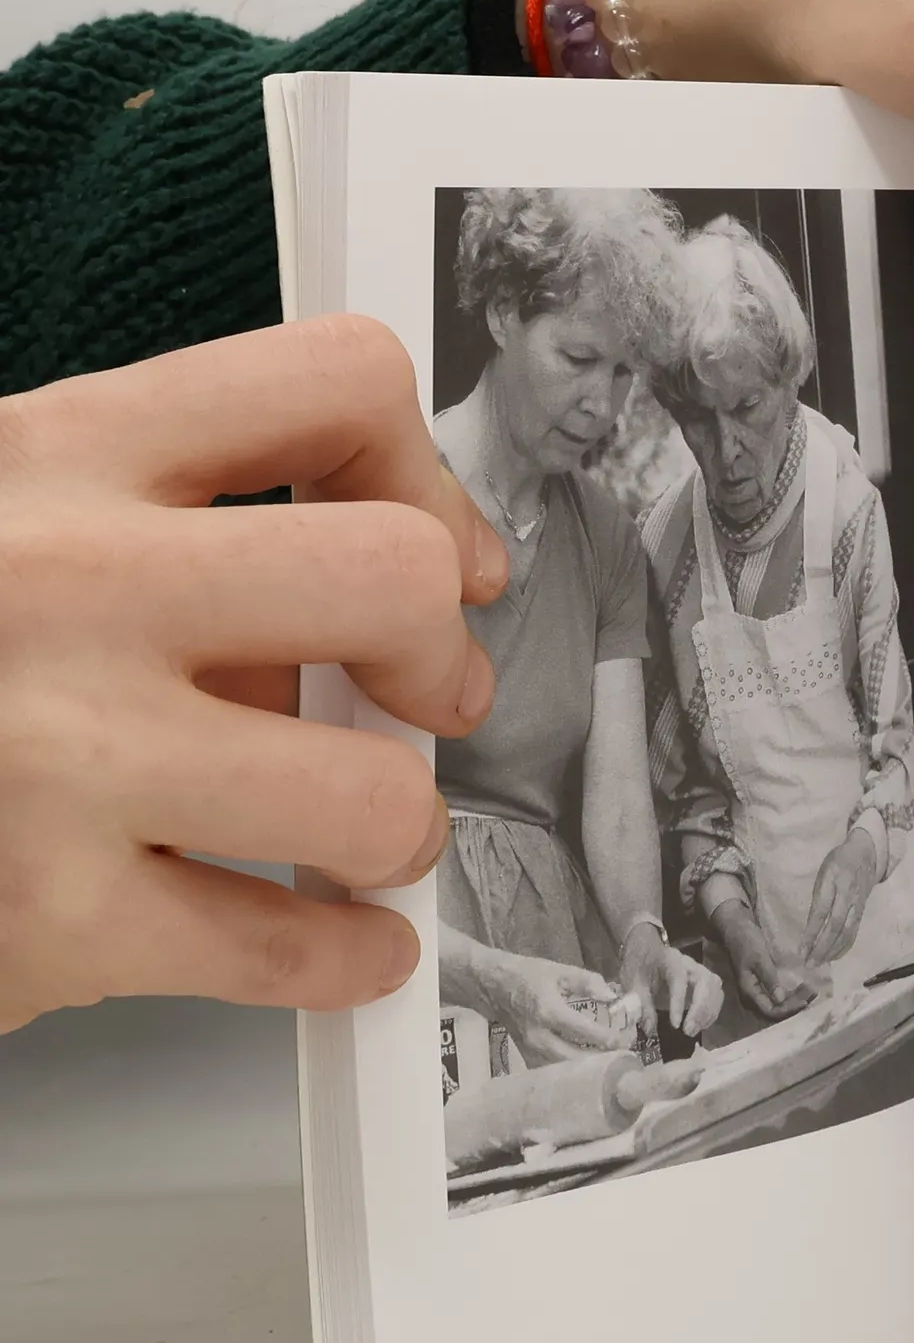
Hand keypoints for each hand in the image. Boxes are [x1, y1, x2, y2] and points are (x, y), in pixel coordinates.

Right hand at [0, 318, 509, 1032]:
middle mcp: (64, 584)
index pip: (330, 381)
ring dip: (395, 828)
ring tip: (354, 833)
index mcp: (58, 454)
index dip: (424, 471)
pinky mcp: (50, 920)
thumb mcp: (9, 524)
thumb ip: (175, 539)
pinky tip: (337, 942)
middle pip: (392, 578)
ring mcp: (57, 757)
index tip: (442, 550)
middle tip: (423, 699)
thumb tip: (395, 604)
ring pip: (371, 795)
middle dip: (438, 656)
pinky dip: (341, 961)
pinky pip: (287, 951)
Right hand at [492, 953, 629, 1064]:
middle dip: (606, 1060)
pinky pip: (554, 1073)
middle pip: (577, 1061)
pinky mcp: (527, 1058)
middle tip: (626, 1052)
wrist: (493, 986)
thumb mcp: (560, 970)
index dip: (612, 1038)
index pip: (586, 1032)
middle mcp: (539, 1036)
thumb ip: (589, 982)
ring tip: (613, 1059)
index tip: (629, 1036)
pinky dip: (574, 1072)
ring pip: (566, 1072)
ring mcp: (531, 1051)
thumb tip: (613, 997)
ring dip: (592, 1070)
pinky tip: (591, 1065)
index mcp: (549, 1010)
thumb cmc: (529, 975)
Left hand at [616, 925, 726, 1038]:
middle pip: (704, 982)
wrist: (646, 952)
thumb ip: (642, 1005)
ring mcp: (701, 971)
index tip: (675, 1025)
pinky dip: (711, 1012)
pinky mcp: (706, 981)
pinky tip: (700, 1025)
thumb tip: (650, 1030)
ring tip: (693, 1031)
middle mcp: (690, 963)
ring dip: (707, 1013)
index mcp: (670, 960)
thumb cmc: (639, 967)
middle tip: (688, 1031)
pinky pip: (716, 995)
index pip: (679, 979)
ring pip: (714, 989)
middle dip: (699, 1009)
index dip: (679, 1003)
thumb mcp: (633, 984)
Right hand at [713, 900, 816, 1022]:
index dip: (788, 1009)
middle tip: (813, 994)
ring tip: (812, 992)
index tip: (805, 1000)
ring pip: (778, 1007)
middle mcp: (751, 998)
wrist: (736, 930)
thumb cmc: (746, 942)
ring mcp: (756, 993)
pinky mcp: (762, 987)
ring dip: (795, 1002)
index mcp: (748, 992)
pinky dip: (791, 996)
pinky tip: (803, 989)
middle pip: (775, 1013)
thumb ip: (769, 979)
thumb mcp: (759, 959)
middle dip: (795, 1007)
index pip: (770, 1011)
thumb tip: (780, 999)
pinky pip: (778, 998)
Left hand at [802, 829, 880, 967]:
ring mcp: (857, 904)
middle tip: (809, 963)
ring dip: (832, 950)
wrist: (866, 853)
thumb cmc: (838, 861)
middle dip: (822, 947)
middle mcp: (847, 895)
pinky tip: (834, 956)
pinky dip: (844, 946)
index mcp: (833, 882)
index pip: (821, 912)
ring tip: (819, 963)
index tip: (801, 949)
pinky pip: (854, 931)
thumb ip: (818, 896)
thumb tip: (811, 925)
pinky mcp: (862, 910)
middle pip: (835, 926)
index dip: (811, 933)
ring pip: (846, 932)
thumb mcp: (823, 872)